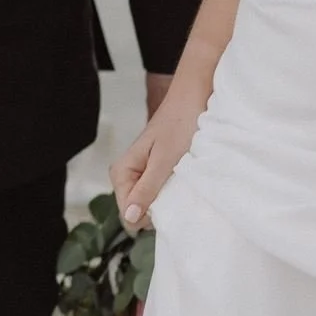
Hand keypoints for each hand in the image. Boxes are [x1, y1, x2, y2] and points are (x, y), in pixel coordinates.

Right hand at [111, 72, 209, 230]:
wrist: (194, 97)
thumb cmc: (180, 124)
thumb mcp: (164, 161)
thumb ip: (146, 189)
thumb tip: (129, 218)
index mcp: (121, 171)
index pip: (127, 213)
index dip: (149, 214)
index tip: (171, 200)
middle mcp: (127, 174)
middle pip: (137, 210)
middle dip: (158, 207)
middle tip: (178, 188)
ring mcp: (141, 173)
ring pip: (149, 202)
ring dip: (167, 199)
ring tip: (182, 181)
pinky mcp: (155, 171)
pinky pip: (159, 192)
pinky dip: (172, 191)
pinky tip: (183, 180)